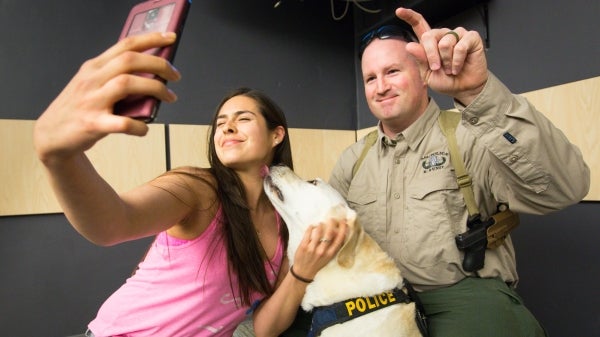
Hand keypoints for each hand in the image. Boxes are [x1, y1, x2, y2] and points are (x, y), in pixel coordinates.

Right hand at [34, 32, 180, 163]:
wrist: (51, 135)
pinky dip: (139, 126)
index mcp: (95, 67)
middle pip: (129, 61)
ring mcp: (91, 101)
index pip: (125, 44)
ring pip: (126, 84)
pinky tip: (144, 128)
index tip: (171, 37)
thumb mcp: (93, 84)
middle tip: (175, 75)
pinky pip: (122, 123)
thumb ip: (117, 77)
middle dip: (158, 64)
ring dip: (154, 89)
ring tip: (169, 97)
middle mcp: (92, 80)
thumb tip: (155, 77)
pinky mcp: (92, 124)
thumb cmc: (80, 108)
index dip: (151, 38)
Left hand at [291, 218, 347, 280]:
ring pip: (318, 232)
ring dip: (321, 225)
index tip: (343, 222)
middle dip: (332, 224)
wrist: (303, 272)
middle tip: (332, 219)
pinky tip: (312, 226)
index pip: (339, 239)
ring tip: (321, 223)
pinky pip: (307, 233)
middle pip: (329, 234)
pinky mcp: (303, 246)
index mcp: (330, 254)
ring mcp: (312, 249)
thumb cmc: (317, 263)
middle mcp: (322, 251)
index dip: (342, 229)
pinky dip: (311, 227)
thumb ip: (332, 247)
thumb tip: (337, 233)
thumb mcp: (328, 258)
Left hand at [396, 7, 487, 104]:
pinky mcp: (471, 38)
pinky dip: (457, 61)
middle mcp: (443, 35)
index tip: (399, 11)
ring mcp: (457, 35)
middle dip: (431, 56)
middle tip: (437, 67)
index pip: (419, 24)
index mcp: (430, 42)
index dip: (409, 16)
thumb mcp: (428, 74)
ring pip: (445, 43)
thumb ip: (420, 60)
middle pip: (429, 35)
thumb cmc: (446, 81)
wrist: (463, 88)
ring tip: (450, 68)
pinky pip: (460, 47)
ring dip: (447, 60)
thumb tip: (410, 45)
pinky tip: (458, 66)